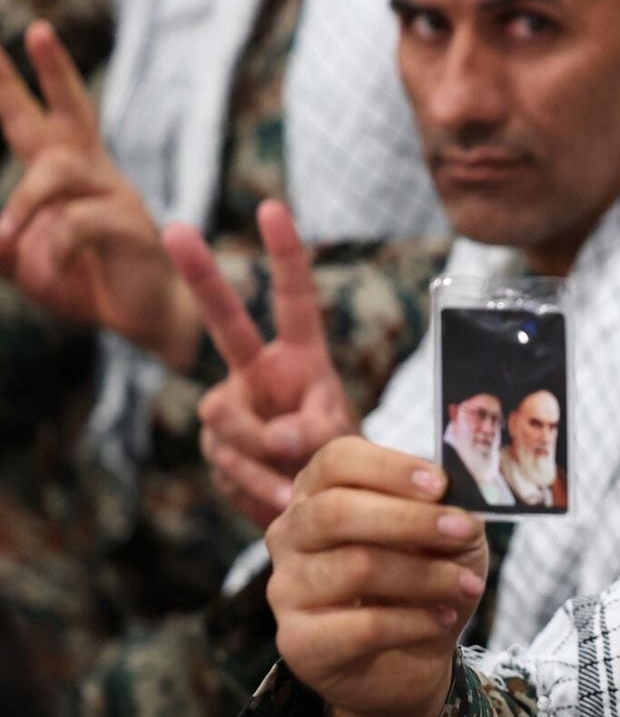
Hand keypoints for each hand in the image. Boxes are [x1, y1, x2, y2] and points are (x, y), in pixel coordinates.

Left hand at [0, 21, 200, 365]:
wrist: (145, 320)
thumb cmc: (86, 284)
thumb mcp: (23, 263)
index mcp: (63, 175)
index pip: (29, 117)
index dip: (11, 83)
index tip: (1, 42)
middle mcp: (92, 172)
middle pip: (68, 110)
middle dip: (52, 69)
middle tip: (40, 29)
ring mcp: (116, 193)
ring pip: (55, 171)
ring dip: (24, 206)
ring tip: (10, 241)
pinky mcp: (133, 224)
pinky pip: (77, 223)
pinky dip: (55, 251)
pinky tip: (61, 272)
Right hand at [165, 200, 357, 526]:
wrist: (315, 509)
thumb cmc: (340, 458)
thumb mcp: (344, 438)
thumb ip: (317, 430)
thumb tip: (279, 438)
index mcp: (301, 358)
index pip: (294, 299)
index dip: (286, 254)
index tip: (273, 207)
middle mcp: (258, 372)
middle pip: (225, 320)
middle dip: (200, 274)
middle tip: (177, 227)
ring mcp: (232, 408)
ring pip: (229, 418)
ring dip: (265, 453)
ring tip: (298, 480)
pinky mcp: (216, 449)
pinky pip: (231, 465)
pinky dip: (260, 487)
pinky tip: (280, 499)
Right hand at [266, 436, 487, 716]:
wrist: (410, 660)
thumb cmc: (424, 583)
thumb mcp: (448, 537)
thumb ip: (451, 510)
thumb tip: (462, 498)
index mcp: (320, 493)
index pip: (337, 460)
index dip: (390, 468)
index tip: (441, 484)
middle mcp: (291, 535)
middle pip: (336, 511)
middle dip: (410, 519)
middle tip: (463, 531)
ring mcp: (286, 588)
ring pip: (356, 567)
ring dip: (426, 575)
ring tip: (466, 585)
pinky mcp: (298, 642)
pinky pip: (364, 625)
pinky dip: (416, 621)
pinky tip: (443, 619)